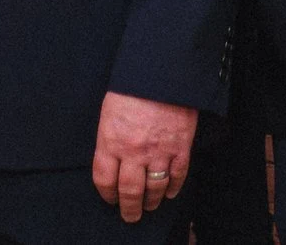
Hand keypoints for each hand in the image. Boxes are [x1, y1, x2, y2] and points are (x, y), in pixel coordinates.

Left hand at [91, 92, 196, 221]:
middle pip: (130, 192)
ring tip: (149, 206)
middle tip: (130, 216)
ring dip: (151, 201)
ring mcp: (159, 151)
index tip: (110, 200)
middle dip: (129, 208)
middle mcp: (134, 151)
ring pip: (154, 188)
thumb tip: (112, 160)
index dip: (107, 195)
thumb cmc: (133, 85)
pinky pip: (178, 176)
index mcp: (111, 141)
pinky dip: (174, 188)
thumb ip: (110, 138)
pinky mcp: (181, 147)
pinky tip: (170, 193)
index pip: (104, 180)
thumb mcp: (110, 111)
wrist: (164, 68)